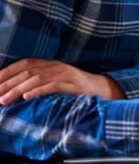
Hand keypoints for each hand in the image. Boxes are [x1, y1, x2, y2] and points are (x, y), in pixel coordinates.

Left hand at [0, 58, 123, 103]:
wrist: (104, 89)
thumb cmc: (77, 89)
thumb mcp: (57, 81)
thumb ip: (40, 82)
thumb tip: (15, 91)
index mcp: (51, 64)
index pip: (24, 63)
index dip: (6, 71)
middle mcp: (56, 66)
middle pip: (26, 72)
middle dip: (7, 83)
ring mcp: (65, 74)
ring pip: (36, 79)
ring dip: (17, 90)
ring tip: (3, 100)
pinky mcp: (73, 85)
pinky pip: (53, 86)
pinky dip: (38, 91)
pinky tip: (26, 97)